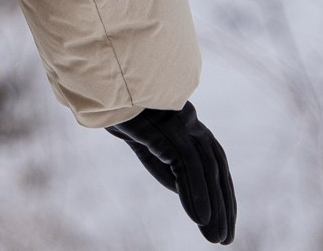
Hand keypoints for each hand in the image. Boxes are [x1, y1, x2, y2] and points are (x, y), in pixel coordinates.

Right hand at [109, 102, 235, 243]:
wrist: (97, 87)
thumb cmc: (117, 110)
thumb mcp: (144, 142)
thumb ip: (165, 162)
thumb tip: (183, 189)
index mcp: (185, 120)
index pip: (214, 158)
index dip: (222, 191)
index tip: (225, 221)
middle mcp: (188, 119)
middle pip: (215, 164)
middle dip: (224, 203)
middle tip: (225, 238)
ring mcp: (179, 121)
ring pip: (206, 168)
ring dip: (214, 206)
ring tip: (216, 237)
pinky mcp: (167, 126)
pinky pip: (187, 165)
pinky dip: (195, 193)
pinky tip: (200, 218)